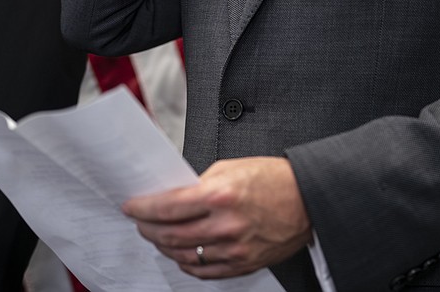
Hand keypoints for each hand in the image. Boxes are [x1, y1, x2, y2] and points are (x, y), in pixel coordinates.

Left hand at [122, 157, 312, 278]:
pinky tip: (181, 254)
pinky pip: (204, 271)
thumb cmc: (274, 179)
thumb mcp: (232, 168)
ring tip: (158, 236)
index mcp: (220, 195)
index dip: (142, 208)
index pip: (167, 207)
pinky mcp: (243, 263)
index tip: (132, 207)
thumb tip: (174, 195)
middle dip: (147, 228)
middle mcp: (225, 225)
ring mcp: (234, 248)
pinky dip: (187, 264)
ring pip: (184, 255)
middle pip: (170, 234)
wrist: (308, 199)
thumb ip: (201, 183)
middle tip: (140, 222)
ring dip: (164, 246)